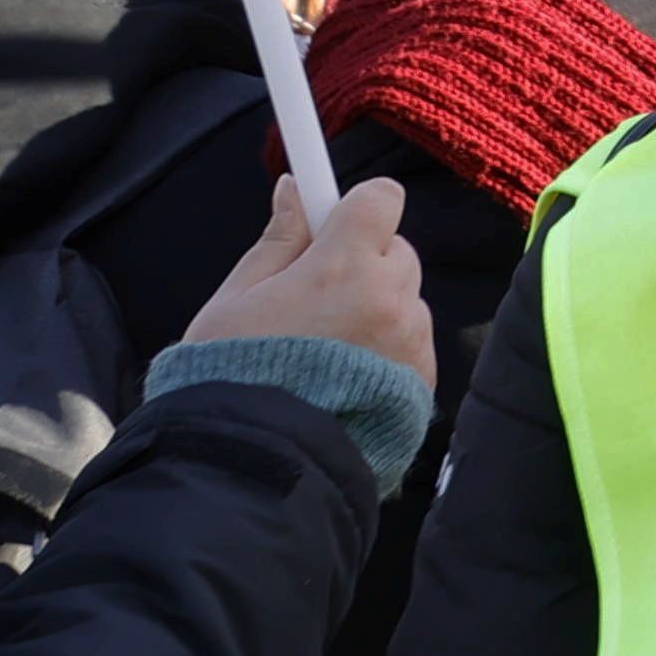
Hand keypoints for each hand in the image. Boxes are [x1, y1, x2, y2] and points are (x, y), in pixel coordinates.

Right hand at [184, 176, 433, 387]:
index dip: (354, 208)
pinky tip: (346, 376)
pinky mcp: (424, 379)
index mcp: (342, 266)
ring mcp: (411, 340)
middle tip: (314, 298)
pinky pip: (414, 341)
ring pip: (406, 297)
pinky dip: (389, 348)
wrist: (255, 465)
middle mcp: (389, 296)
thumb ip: (278, 241)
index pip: (380, 199)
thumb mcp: (235, 301)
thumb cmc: (231, 378)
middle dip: (362, 261)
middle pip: (395, 250)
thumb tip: (296, 190)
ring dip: (378, 307)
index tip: (331, 224)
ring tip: (325, 350)